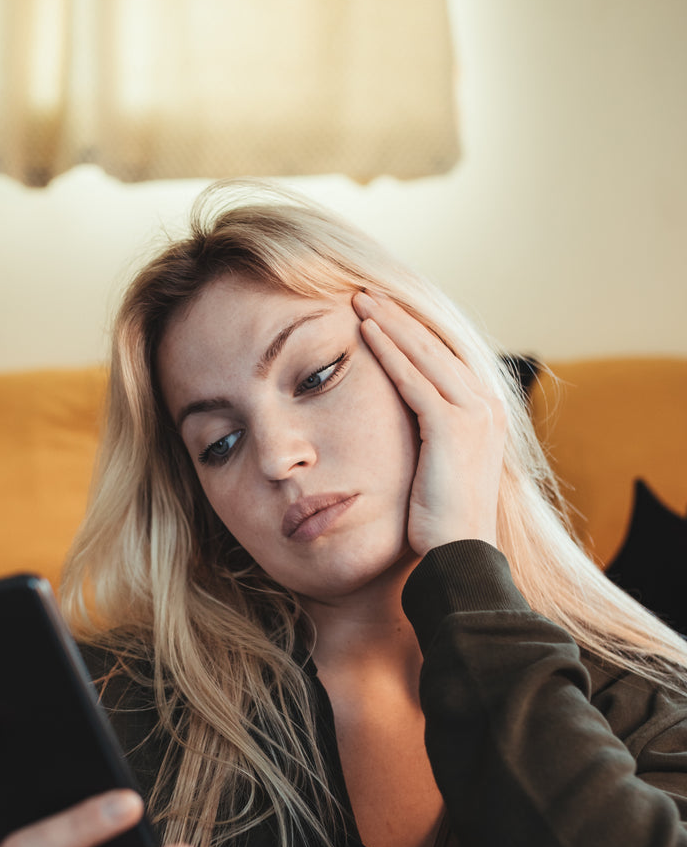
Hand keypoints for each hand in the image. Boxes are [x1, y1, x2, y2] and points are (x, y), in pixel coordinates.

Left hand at [352, 291, 505, 555]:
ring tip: (359, 300)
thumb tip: (403, 421)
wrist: (460, 555)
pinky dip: (387, 351)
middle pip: (436, 346)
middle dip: (399, 316)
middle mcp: (487, 405)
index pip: (446, 357)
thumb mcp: (439, 469)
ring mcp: (474, 412)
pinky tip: (364, 332)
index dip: (414, 331)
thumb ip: (430, 437)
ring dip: (389, 322)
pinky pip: (412, 378)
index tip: (384, 310)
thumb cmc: (443, 522)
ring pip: (424, 354)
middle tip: (366, 292)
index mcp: (487, 412)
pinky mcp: (452, 425)